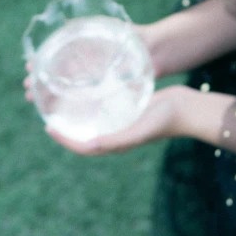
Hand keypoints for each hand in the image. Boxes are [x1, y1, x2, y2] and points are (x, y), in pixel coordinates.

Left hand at [44, 84, 187, 155]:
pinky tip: (88, 90)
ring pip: (95, 120)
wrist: (186, 108)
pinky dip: (94, 103)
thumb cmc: (165, 120)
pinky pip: (107, 108)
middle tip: (51, 113)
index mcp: (117, 143)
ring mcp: (124, 121)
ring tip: (64, 101)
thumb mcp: (140, 130)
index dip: (64, 139)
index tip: (49, 127)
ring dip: (79, 114)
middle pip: (86, 134)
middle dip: (67, 127)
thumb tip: (91, 143)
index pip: (84, 146)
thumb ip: (118, 139)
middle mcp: (117, 133)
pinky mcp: (130, 109)